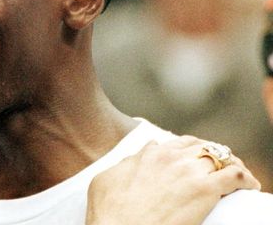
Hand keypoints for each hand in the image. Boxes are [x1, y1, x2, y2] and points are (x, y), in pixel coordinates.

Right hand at [86, 136, 259, 224]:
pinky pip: (236, 176)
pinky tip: (249, 186)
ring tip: (237, 178)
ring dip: (231, 165)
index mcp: (149, 154)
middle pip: (202, 147)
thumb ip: (127, 164)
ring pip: (222, 157)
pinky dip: (246, 179)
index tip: (195, 161)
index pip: (179, 144)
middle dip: (213, 156)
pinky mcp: (205, 190)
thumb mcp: (107, 179)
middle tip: (219, 169)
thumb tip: (140, 156)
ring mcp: (189, 172)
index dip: (190, 151)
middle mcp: (171, 157)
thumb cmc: (108, 212)